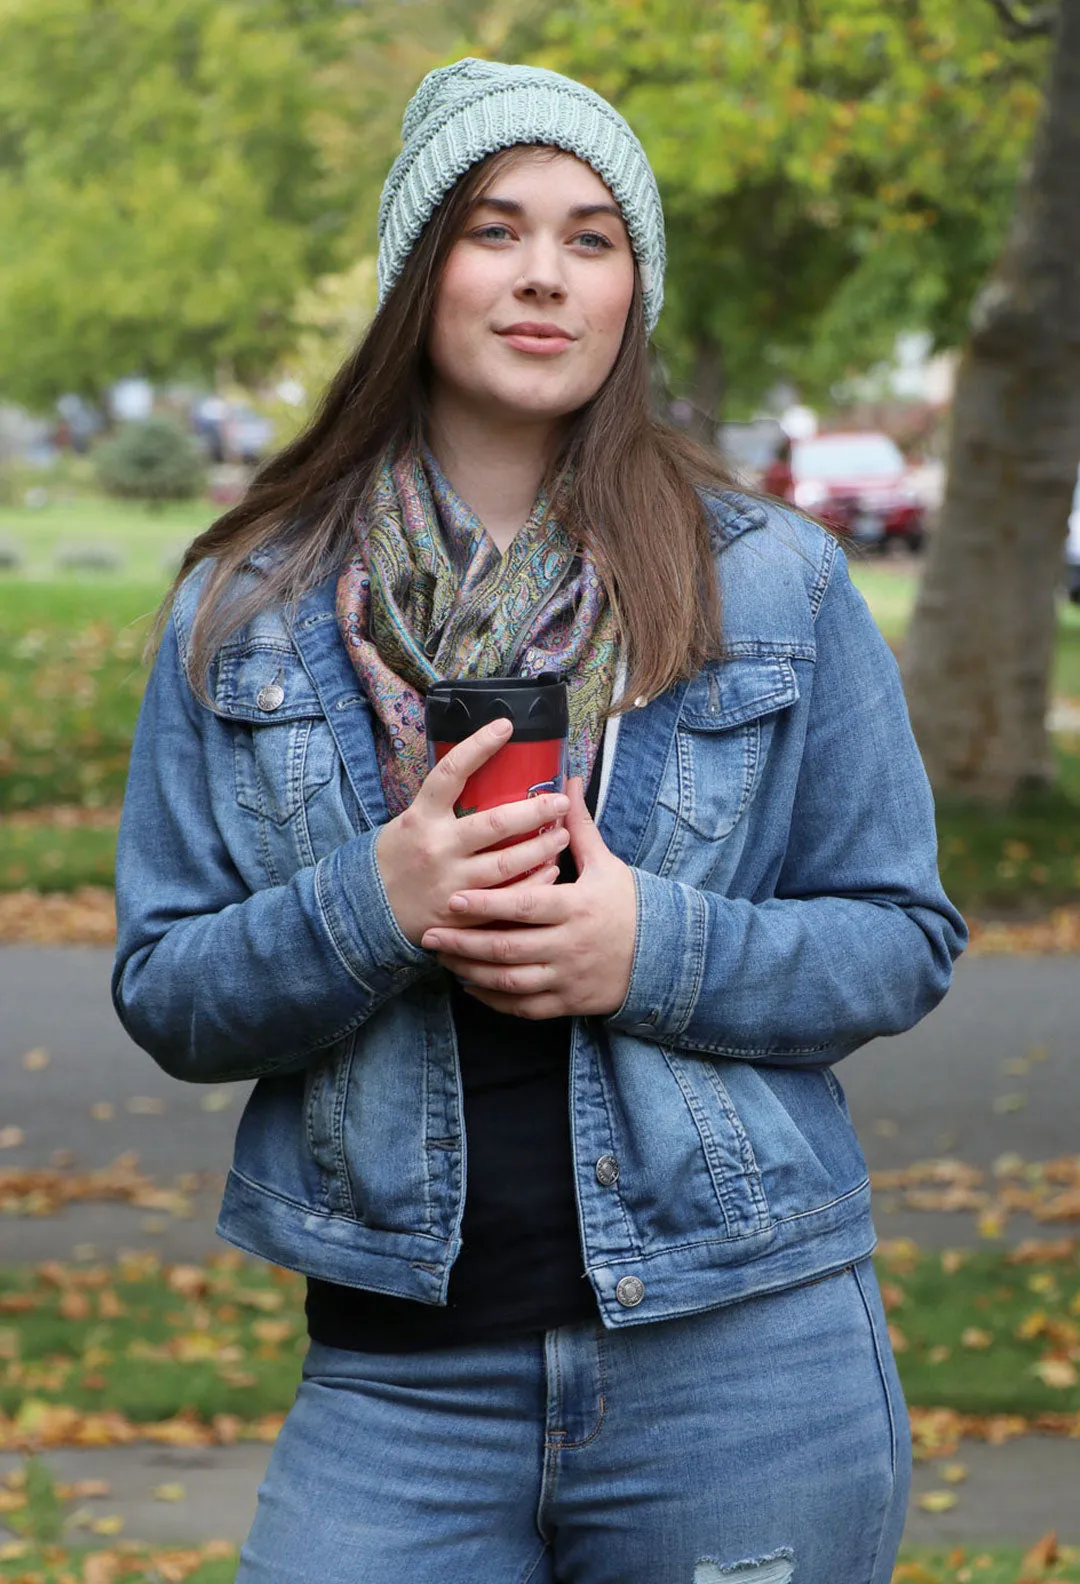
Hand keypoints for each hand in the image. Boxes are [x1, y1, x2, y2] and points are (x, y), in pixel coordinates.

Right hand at [375, 718, 569, 945]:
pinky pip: (505, 899)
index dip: (478, 746)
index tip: (506, 726)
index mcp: (421, 818)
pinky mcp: (460, 913)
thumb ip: (442, 805)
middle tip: (560, 801)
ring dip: (541, 849)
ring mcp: (450, 882)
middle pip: (494, 824)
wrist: (368, 910)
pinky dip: (532, 885)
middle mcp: (436, 847)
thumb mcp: (410, 822)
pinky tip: (550, 872)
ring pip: (506, 864)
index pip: (450, 773)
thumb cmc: (398, 858)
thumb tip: (486, 775)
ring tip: (563, 834)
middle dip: (534, 811)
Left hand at [419, 776, 636, 1018]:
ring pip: (509, 981)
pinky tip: (471, 986)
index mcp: (576, 907)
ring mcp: (567, 978)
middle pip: (507, 947)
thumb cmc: (628, 904)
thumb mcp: (606, 864)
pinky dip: (493, 1000)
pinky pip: (523, 1007)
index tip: (453, 898)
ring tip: (442, 959)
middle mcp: (569, 945)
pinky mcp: (567, 1003)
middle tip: (430, 935)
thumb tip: (567, 780)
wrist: (662, 955)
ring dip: (471, 972)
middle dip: (464, 943)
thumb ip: (578, 827)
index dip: (487, 905)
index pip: (525, 906)